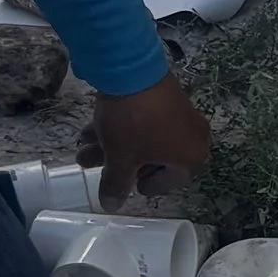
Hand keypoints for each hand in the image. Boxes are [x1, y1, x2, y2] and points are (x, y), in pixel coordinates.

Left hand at [79, 70, 211, 207]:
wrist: (133, 71)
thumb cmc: (133, 124)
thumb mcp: (120, 158)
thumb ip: (116, 184)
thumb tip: (112, 205)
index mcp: (191, 159)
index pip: (165, 184)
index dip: (135, 185)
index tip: (116, 182)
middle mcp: (194, 139)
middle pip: (151, 159)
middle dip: (116, 161)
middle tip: (90, 160)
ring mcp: (182, 116)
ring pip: (145, 139)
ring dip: (113, 144)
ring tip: (83, 144)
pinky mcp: (169, 98)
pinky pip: (147, 121)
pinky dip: (123, 128)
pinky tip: (93, 127)